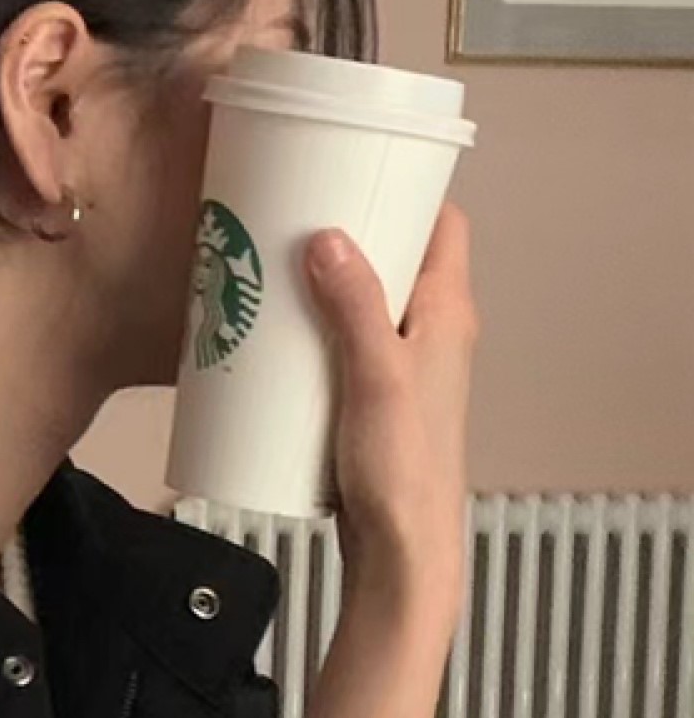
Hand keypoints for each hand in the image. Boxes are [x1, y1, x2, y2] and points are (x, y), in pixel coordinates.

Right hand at [306, 202, 477, 636]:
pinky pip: (338, 345)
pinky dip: (308, 329)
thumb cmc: (405, 472)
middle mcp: (431, 336)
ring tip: (269, 265)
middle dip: (346, 232)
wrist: (399, 552)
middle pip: (394, 257)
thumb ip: (355, 307)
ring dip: (320, 283)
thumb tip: (329, 236)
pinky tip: (268, 333)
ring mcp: (400, 368)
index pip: (443, 225)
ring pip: (362, 303)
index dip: (408, 187)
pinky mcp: (368, 400)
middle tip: (291, 214)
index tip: (357, 165)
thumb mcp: (376, 377)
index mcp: (448, 316)